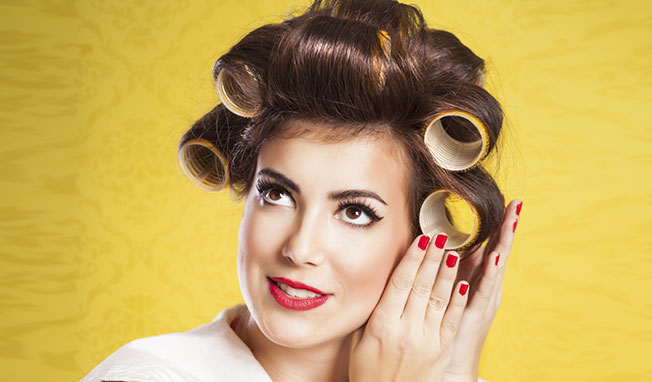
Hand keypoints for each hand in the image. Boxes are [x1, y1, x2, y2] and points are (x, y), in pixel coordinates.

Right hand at [348, 232, 469, 381]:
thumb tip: (384, 280)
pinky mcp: (440, 351)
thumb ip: (372, 311)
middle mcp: (406, 330)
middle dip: (432, 258)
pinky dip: (458, 301)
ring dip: (448, 273)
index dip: (412, 259)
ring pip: (440, 299)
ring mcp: (426, 341)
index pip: (401, 283)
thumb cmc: (367, 370)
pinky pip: (451, 320)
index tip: (420, 239)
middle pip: (422, 286)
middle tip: (441, 235)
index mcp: (382, 325)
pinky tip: (463, 283)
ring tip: (455, 251)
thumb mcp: (359, 339)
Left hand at [443, 199, 521, 380]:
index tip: (503, 200)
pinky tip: (495, 257)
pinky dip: (491, 272)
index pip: (489, 245)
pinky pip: (484, 289)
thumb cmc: (443, 324)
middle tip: (515, 203)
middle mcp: (485, 287)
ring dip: (504, 242)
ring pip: (497, 266)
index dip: (496, 224)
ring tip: (512, 219)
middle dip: (507, 227)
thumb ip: (444, 268)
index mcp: (476, 278)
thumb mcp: (444, 290)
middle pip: (498, 251)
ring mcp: (484, 299)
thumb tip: (438, 241)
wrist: (448, 362)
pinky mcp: (477, 313)